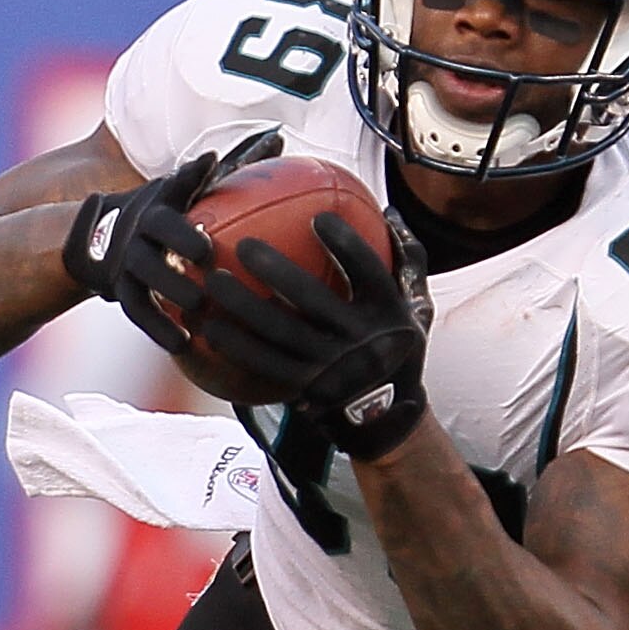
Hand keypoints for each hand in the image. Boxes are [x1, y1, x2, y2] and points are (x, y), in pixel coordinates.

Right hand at [61, 130, 282, 351]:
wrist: (97, 239)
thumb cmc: (161, 212)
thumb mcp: (182, 189)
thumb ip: (227, 172)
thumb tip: (277, 138)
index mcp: (157, 209)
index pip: (172, 203)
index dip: (188, 201)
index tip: (208, 209)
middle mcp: (137, 235)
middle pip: (156, 238)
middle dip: (177, 246)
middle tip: (206, 264)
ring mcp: (126, 266)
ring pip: (146, 281)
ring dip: (171, 294)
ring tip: (198, 308)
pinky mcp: (121, 294)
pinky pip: (140, 314)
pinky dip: (159, 329)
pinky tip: (184, 345)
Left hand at [203, 208, 431, 458]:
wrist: (388, 420)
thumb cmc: (397, 348)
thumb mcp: (418, 309)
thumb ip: (407, 260)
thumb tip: (388, 209)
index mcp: (388, 314)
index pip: (367, 270)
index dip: (344, 244)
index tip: (318, 217)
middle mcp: (360, 342)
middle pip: (313, 300)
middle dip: (276, 271)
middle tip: (243, 245)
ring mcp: (331, 369)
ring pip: (282, 333)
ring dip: (245, 307)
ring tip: (215, 282)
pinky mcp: (307, 390)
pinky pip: (266, 365)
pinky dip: (238, 347)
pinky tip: (210, 330)